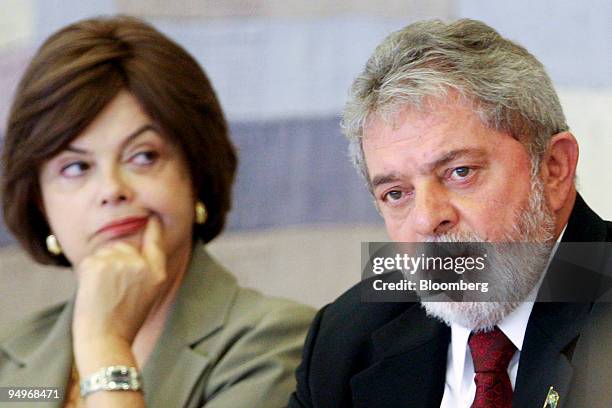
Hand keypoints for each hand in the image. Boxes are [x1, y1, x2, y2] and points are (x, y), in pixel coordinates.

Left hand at [72, 216, 166, 345]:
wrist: (106, 339)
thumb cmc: (124, 323)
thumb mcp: (148, 294)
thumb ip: (145, 269)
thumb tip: (130, 250)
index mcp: (156, 272)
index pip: (155, 241)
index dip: (153, 228)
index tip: (151, 217)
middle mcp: (140, 264)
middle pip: (123, 246)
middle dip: (114, 260)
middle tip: (110, 289)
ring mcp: (119, 262)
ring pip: (105, 252)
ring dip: (99, 266)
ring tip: (102, 292)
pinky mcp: (97, 263)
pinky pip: (89, 260)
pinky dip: (86, 273)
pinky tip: (91, 290)